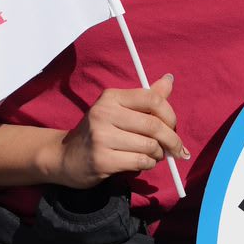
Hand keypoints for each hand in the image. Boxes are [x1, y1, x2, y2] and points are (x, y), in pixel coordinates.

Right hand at [44, 74, 188, 189]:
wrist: (65, 157)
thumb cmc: (99, 131)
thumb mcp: (118, 110)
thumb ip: (145, 98)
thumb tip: (169, 80)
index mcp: (111, 97)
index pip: (152, 99)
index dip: (170, 115)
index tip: (174, 127)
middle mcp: (105, 113)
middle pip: (154, 126)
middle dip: (172, 140)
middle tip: (177, 149)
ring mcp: (102, 137)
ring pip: (149, 146)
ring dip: (159, 154)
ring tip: (155, 155)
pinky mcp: (102, 160)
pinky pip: (140, 162)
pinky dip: (149, 164)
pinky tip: (144, 163)